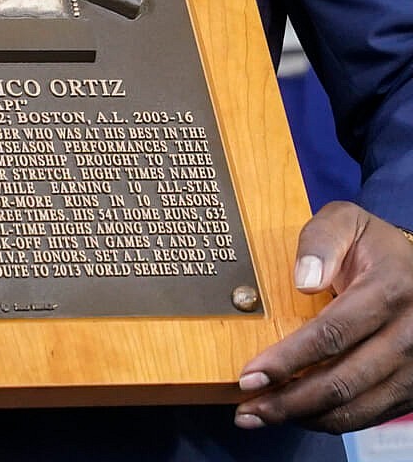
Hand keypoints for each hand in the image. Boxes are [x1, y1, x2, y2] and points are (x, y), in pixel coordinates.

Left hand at [236, 201, 412, 433]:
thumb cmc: (371, 244)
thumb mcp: (346, 221)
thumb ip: (320, 240)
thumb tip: (303, 282)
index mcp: (389, 289)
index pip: (332, 334)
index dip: (288, 359)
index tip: (250, 373)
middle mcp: (408, 335)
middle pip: (341, 381)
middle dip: (288, 400)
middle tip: (246, 407)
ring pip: (354, 406)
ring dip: (303, 417)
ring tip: (260, 414)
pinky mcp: (412, 387)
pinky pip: (367, 414)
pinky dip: (328, 420)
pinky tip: (296, 414)